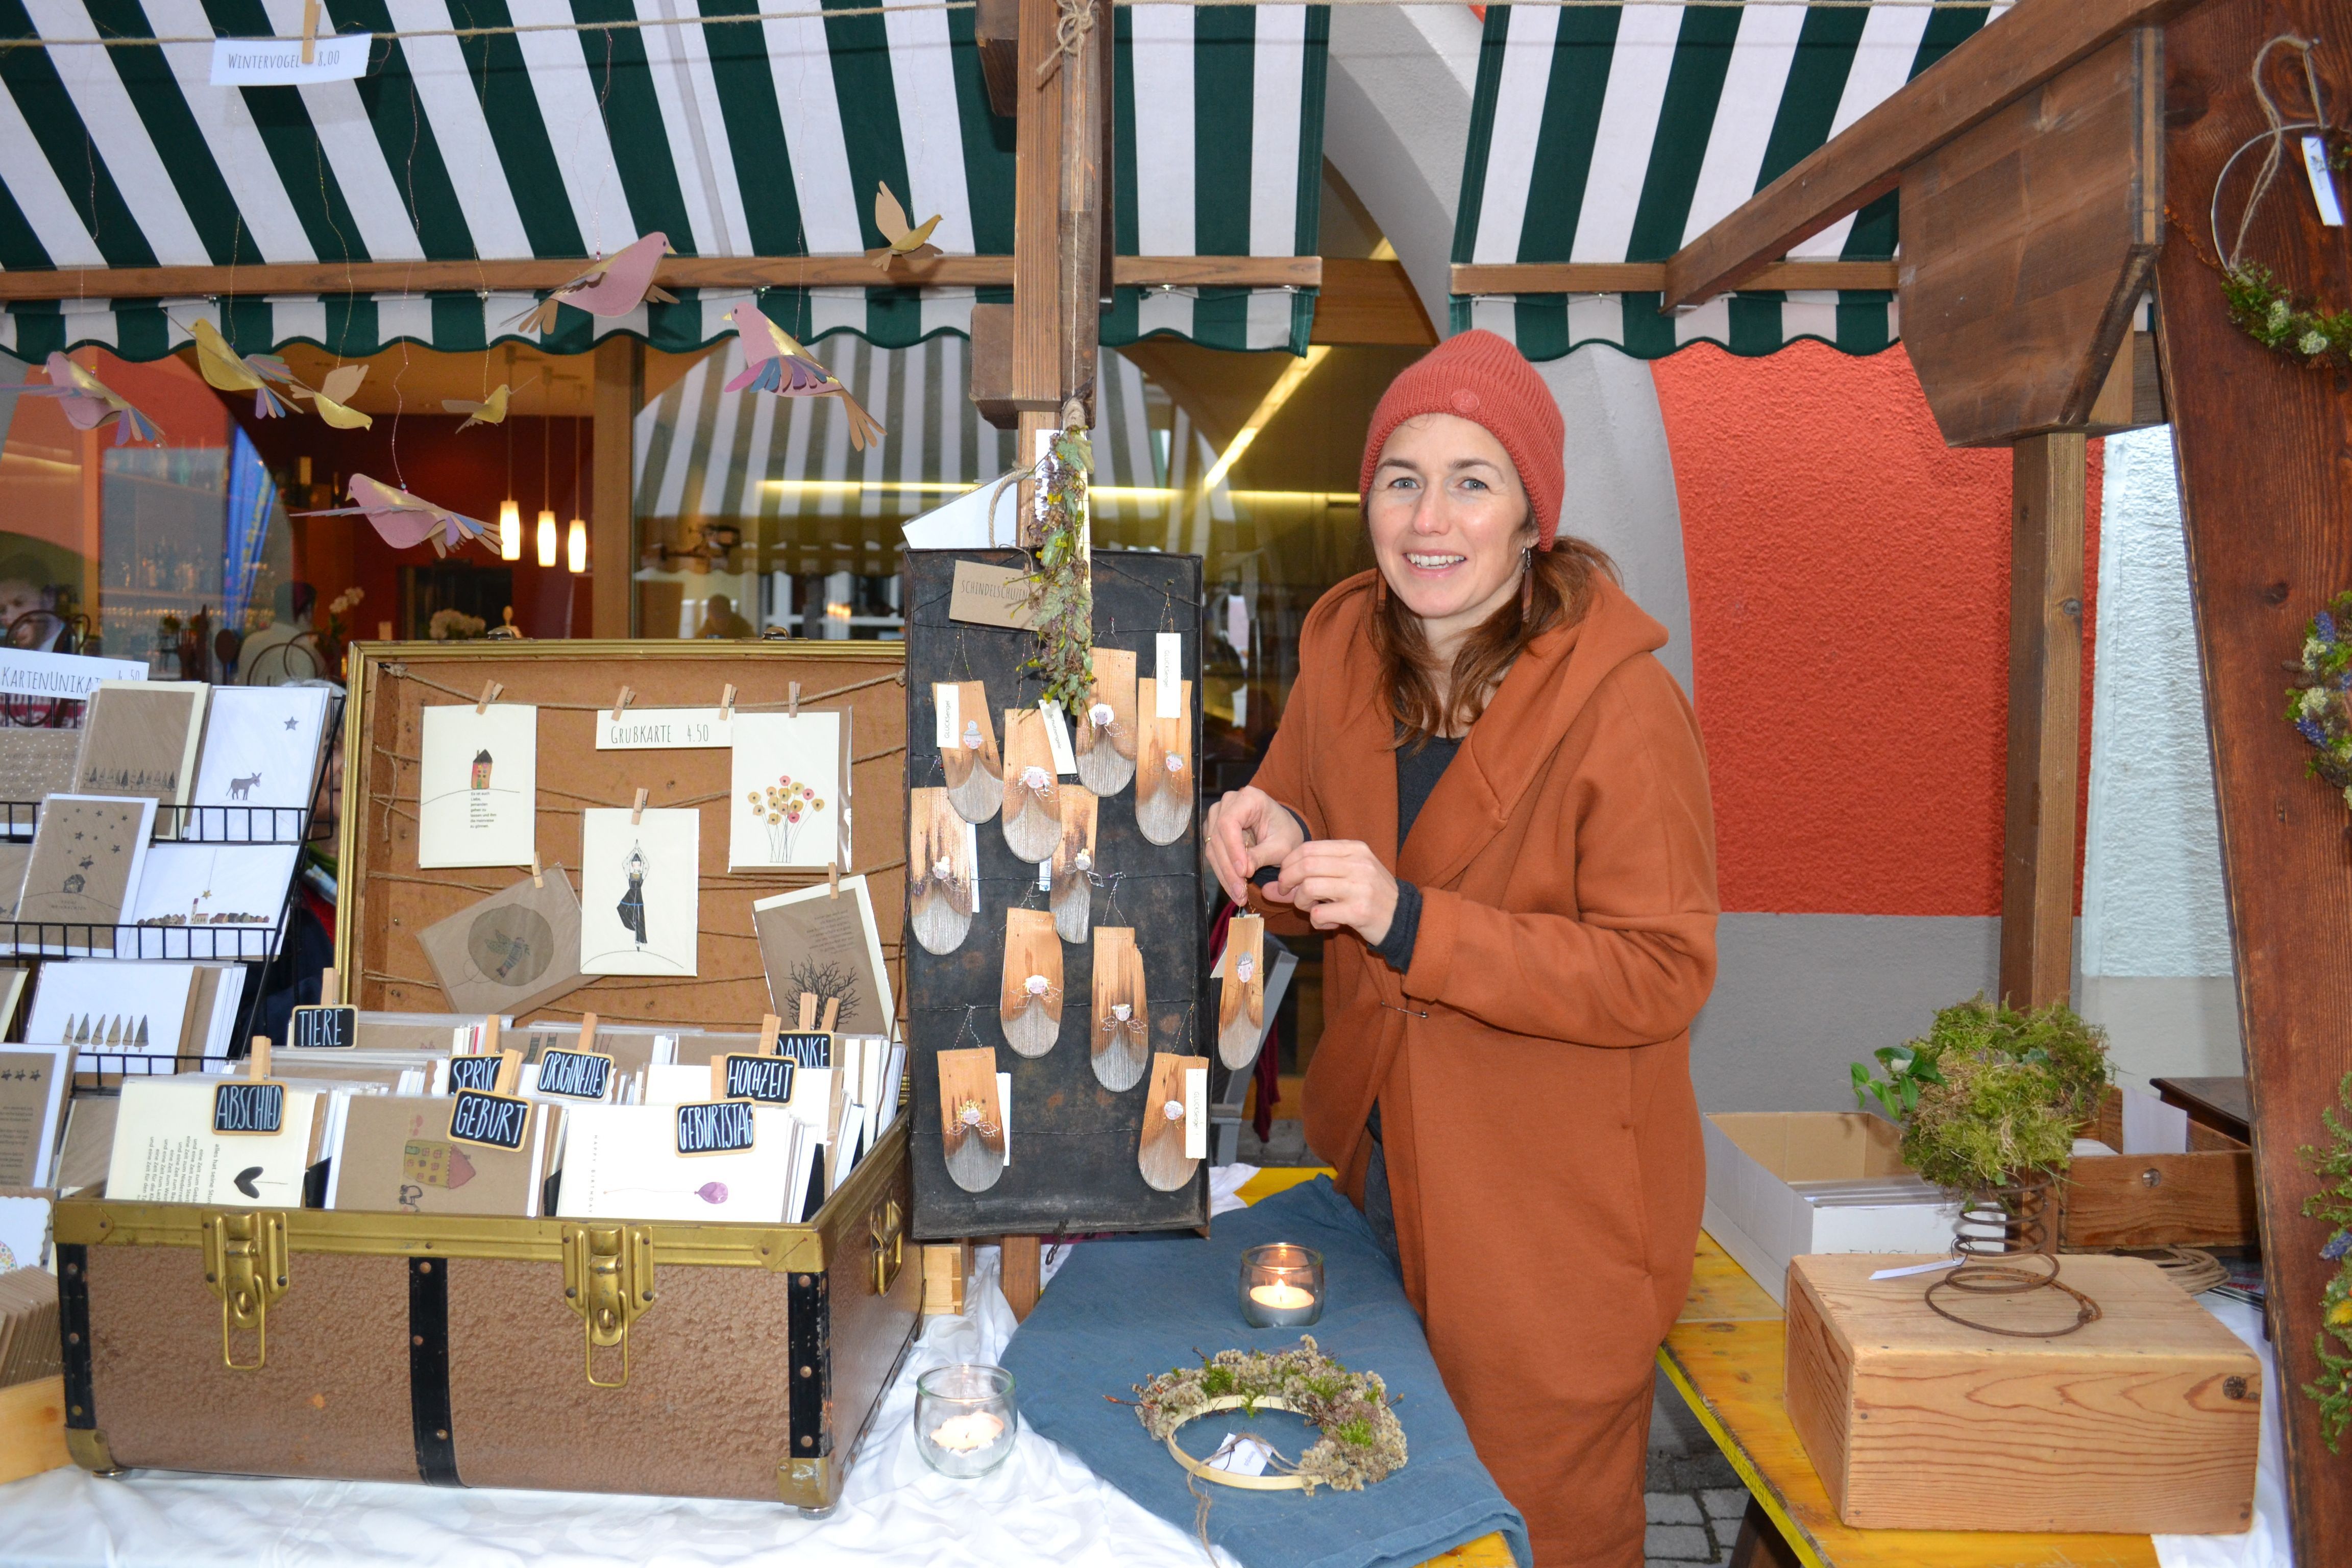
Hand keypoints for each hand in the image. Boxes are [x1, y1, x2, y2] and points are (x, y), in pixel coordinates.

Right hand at [1203, 786, 1306, 905]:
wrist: (1283, 833)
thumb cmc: (1285, 834)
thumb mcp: (1281, 847)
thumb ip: (1261, 855)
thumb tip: (1242, 871)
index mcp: (1249, 798)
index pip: (1229, 823)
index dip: (1233, 849)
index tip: (1243, 872)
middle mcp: (1229, 803)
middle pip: (1218, 837)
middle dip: (1229, 868)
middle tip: (1240, 892)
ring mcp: (1218, 816)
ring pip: (1213, 848)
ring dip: (1224, 875)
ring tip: (1238, 895)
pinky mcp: (1214, 830)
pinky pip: (1214, 854)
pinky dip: (1223, 873)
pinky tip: (1234, 888)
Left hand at [1269, 840, 1399, 945]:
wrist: (1402, 918)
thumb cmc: (1368, 895)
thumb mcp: (1343, 879)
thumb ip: (1308, 879)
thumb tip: (1266, 889)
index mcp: (1354, 849)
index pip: (1309, 848)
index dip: (1288, 863)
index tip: (1285, 879)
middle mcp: (1358, 864)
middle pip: (1306, 865)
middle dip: (1287, 880)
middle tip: (1288, 893)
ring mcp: (1360, 887)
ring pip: (1309, 888)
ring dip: (1301, 902)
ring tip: (1312, 909)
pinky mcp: (1359, 911)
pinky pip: (1319, 914)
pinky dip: (1316, 922)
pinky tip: (1328, 923)